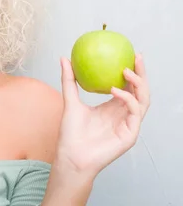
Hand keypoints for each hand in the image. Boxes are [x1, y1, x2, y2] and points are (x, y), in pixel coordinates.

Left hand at [54, 53, 149, 177]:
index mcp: (113, 106)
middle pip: (140, 90)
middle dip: (142, 73)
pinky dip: (127, 99)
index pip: (128, 85)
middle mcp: (124, 113)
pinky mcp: (130, 134)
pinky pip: (133, 112)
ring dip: (138, 84)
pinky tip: (114, 90)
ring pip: (143, 100)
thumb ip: (69, 80)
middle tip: (137, 56)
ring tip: (126, 71)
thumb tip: (65, 58)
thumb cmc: (71, 132)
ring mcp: (129, 124)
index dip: (132, 70)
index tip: (129, 52)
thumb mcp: (70, 101)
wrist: (71, 154)